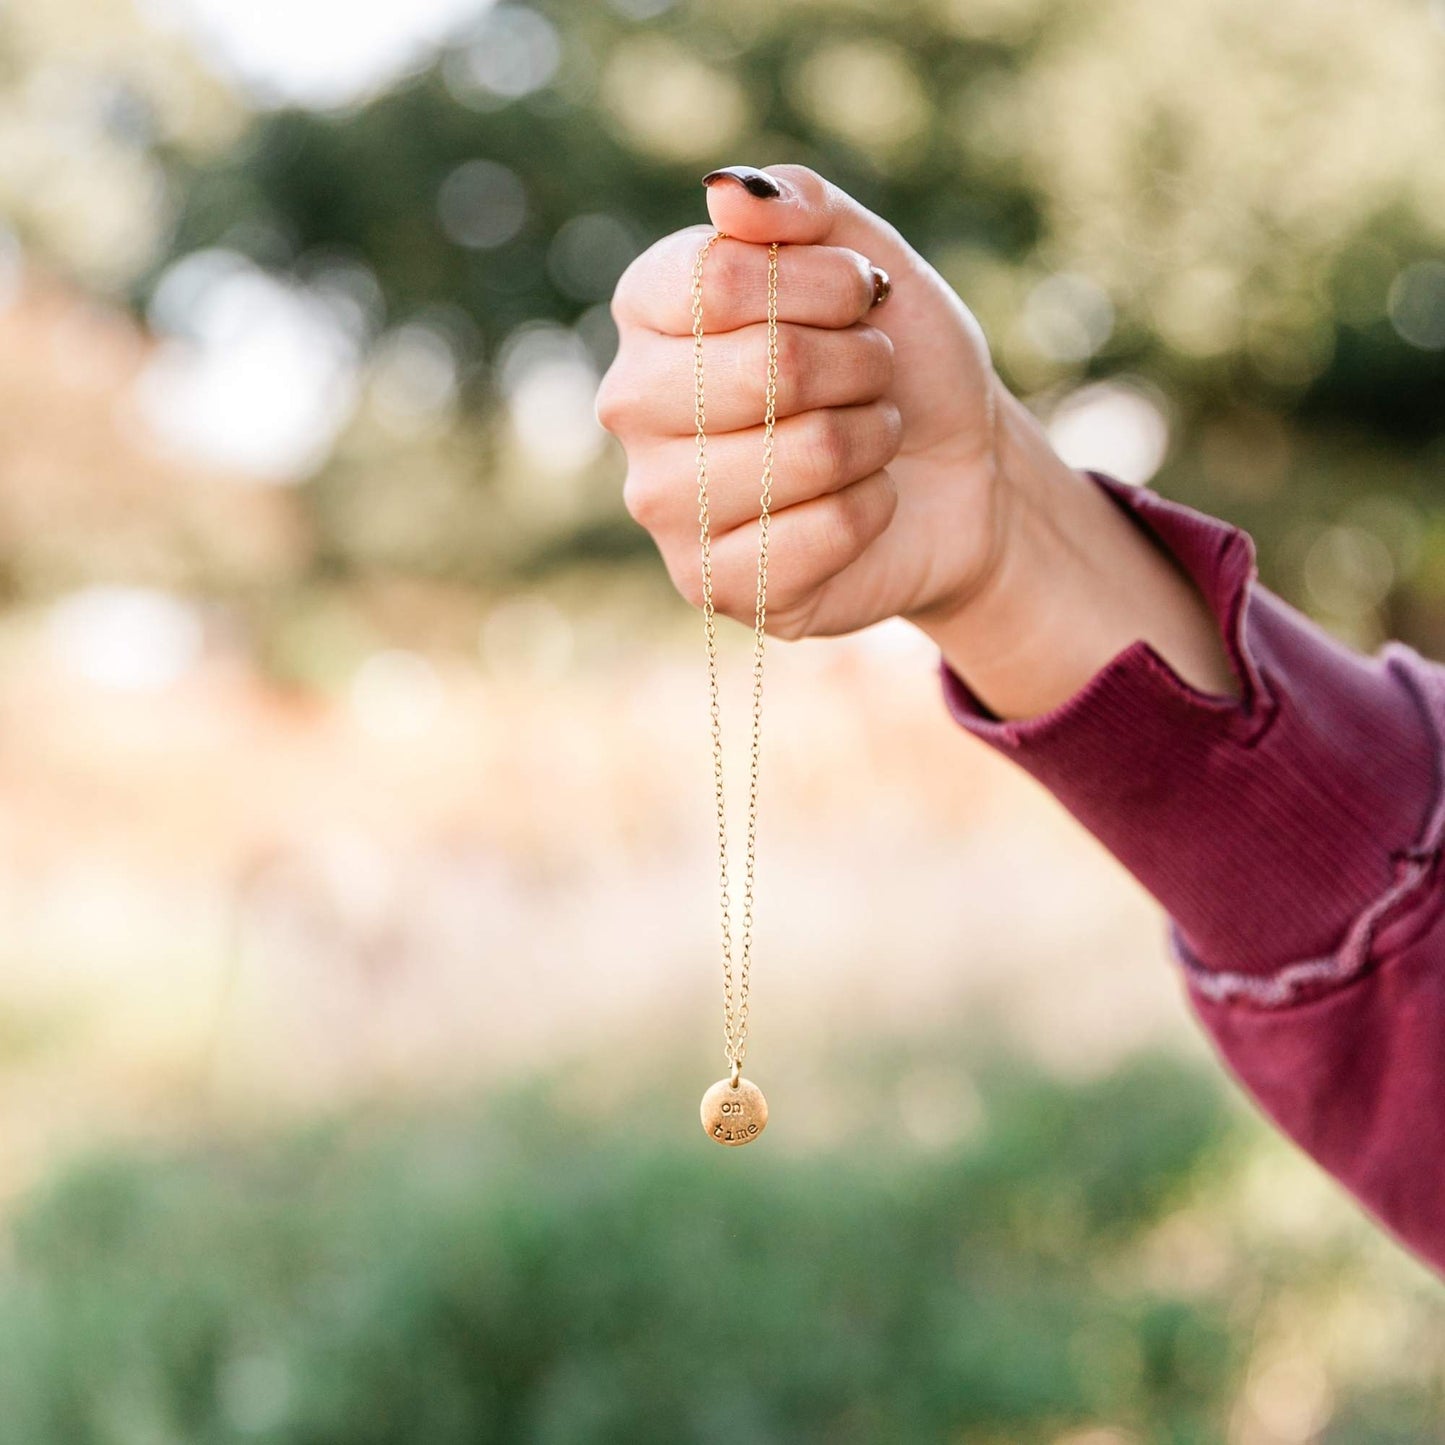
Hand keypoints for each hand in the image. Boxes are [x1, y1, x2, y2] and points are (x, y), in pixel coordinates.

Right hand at [597, 163, 1237, 716]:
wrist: (952, 468)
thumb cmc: (894, 359)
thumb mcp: (865, 256)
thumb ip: (796, 204)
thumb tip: (725, 192)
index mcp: (651, 315)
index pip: (718, 277)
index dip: (822, 284)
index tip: (861, 295)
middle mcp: (634, 407)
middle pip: (767, 368)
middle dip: (860, 364)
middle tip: (872, 374)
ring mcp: (664, 504)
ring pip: (803, 454)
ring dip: (872, 437)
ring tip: (869, 438)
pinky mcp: (710, 584)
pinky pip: (824, 531)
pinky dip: (873, 508)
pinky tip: (861, 505)